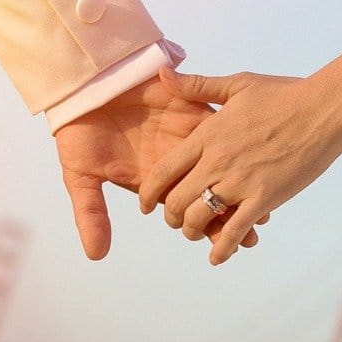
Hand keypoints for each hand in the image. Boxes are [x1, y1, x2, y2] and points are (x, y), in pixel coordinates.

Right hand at [56, 77, 264, 258]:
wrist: (79, 87)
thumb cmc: (78, 132)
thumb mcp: (81, 176)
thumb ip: (92, 214)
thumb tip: (97, 255)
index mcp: (158, 181)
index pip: (191, 209)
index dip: (210, 226)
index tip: (226, 244)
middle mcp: (178, 160)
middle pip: (215, 187)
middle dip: (237, 206)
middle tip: (259, 223)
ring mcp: (186, 132)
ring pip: (225, 155)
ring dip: (244, 170)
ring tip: (264, 188)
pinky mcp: (189, 102)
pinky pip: (218, 115)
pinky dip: (234, 128)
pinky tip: (249, 144)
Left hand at [139, 67, 341, 265]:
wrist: (322, 110)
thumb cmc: (283, 94)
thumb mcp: (237, 85)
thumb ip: (197, 85)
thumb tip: (163, 73)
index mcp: (207, 135)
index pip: (163, 172)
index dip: (149, 193)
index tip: (146, 205)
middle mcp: (216, 162)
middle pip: (176, 201)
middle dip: (170, 217)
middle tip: (174, 221)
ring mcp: (239, 182)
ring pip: (199, 219)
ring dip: (192, 232)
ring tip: (196, 233)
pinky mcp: (263, 198)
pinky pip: (235, 231)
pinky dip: (222, 248)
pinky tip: (216, 257)